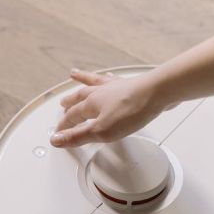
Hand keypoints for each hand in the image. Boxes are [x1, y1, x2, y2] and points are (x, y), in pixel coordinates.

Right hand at [50, 69, 166, 147]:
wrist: (157, 92)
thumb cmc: (131, 110)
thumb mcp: (102, 131)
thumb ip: (78, 136)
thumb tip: (55, 139)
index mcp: (91, 104)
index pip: (72, 116)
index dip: (64, 125)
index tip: (58, 132)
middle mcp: (100, 92)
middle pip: (80, 96)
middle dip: (70, 102)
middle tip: (63, 103)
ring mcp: (115, 86)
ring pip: (93, 83)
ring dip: (82, 80)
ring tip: (74, 74)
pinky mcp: (130, 84)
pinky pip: (112, 80)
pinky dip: (107, 78)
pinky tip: (111, 77)